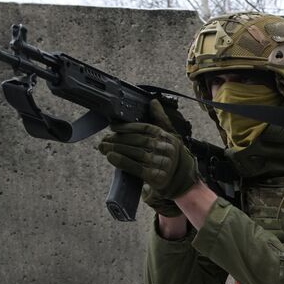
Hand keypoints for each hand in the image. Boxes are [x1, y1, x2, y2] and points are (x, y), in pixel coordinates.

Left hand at [98, 99, 199, 215]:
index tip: (113, 127)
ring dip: (117, 149)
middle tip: (104, 139)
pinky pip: (136, 167)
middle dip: (118, 139)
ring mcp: (161, 163)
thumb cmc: (170, 156)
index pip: (145, 128)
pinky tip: (111, 157)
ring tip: (103, 147)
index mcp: (167, 137)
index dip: (127, 127)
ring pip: (135, 153)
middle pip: (138, 141)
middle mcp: (165, 149)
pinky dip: (122, 162)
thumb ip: (160, 119)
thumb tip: (153, 101)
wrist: (180, 181)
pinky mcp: (156, 176)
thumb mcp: (169, 137)